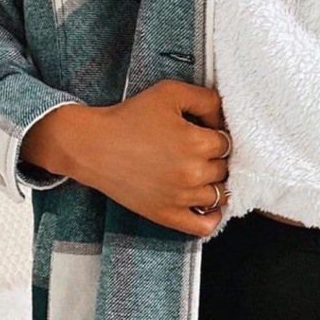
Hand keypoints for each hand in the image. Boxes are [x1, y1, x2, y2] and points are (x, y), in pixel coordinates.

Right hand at [58, 79, 230, 237]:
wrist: (92, 146)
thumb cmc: (128, 118)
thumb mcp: (170, 92)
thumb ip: (206, 100)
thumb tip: (222, 120)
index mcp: (196, 143)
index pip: (228, 143)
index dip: (217, 135)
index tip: (204, 132)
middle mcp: (192, 173)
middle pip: (225, 168)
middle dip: (215, 158)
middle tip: (197, 150)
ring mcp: (181, 197)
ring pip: (219, 195)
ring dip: (214, 183)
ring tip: (199, 172)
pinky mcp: (166, 215)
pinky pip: (203, 226)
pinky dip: (213, 217)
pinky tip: (207, 204)